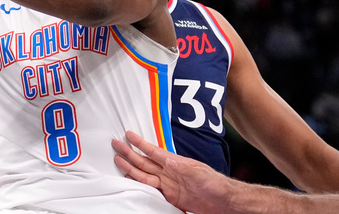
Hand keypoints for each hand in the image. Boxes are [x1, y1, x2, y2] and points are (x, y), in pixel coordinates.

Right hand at [112, 131, 230, 213]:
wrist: (223, 202)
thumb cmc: (215, 184)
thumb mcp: (199, 173)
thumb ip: (182, 168)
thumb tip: (167, 160)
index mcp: (175, 163)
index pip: (153, 151)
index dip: (140, 144)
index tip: (128, 135)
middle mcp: (169, 172)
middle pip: (144, 162)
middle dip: (129, 153)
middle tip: (115, 144)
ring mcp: (169, 185)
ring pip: (144, 175)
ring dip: (131, 168)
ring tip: (117, 160)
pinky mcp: (171, 197)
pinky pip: (151, 190)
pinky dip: (139, 185)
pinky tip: (132, 182)